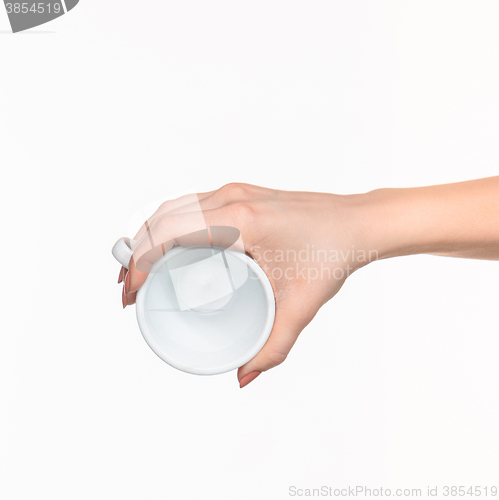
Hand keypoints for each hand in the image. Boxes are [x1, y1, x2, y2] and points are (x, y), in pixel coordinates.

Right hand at [119, 183, 373, 386]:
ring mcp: (235, 193)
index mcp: (242, 221)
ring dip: (149, 236)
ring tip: (139, 271)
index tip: (133, 293)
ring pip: (173, 208)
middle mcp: (232, 199)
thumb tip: (243, 374)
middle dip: (137, 253)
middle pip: (162, 219)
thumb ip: (274, 347)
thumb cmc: (333, 252)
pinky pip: (190, 205)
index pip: (170, 234)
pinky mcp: (240, 196)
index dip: (141, 263)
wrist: (356, 223)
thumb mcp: (301, 305)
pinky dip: (169, 226)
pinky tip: (167, 247)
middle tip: (129, 290)